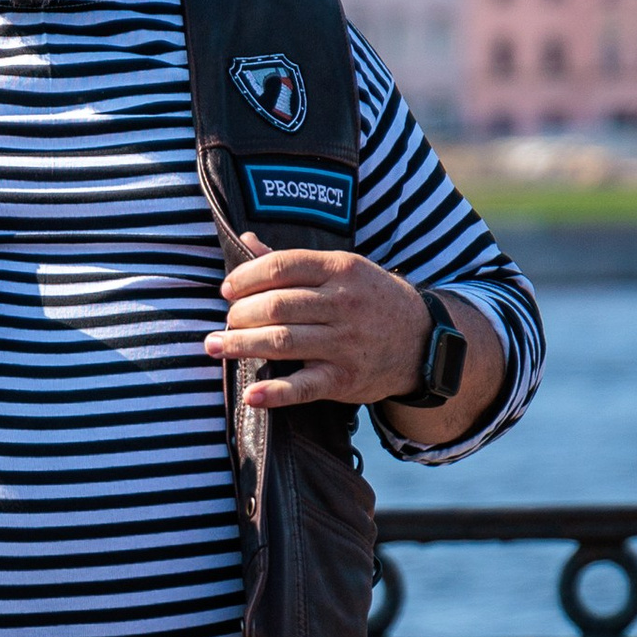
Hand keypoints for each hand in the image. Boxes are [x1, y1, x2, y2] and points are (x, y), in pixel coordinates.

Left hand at [204, 239, 432, 414]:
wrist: (421, 340)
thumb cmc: (370, 300)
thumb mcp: (342, 270)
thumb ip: (292, 261)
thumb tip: (245, 241)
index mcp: (340, 268)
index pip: (282, 266)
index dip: (246, 277)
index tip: (227, 290)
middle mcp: (343, 303)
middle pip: (277, 305)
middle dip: (240, 314)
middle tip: (225, 322)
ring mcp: (345, 342)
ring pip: (283, 341)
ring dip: (241, 345)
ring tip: (215, 347)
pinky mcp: (345, 378)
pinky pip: (305, 386)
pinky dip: (276, 392)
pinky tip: (252, 394)